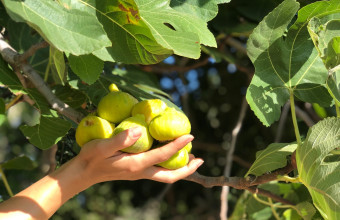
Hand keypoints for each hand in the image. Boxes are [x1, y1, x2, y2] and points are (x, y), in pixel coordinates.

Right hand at [76, 127, 203, 184]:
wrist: (82, 173)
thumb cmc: (91, 158)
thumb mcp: (102, 147)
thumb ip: (120, 139)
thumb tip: (139, 131)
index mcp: (136, 165)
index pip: (163, 155)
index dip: (177, 145)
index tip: (191, 136)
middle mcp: (141, 172)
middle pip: (170, 175)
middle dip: (187, 169)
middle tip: (200, 159)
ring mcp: (139, 173)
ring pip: (165, 175)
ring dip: (180, 168)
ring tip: (191, 157)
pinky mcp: (136, 171)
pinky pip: (158, 171)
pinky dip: (168, 165)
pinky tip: (168, 155)